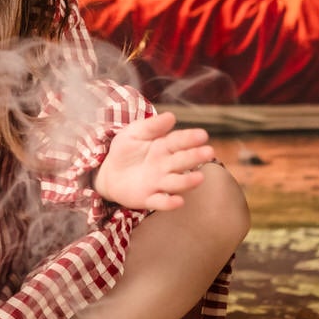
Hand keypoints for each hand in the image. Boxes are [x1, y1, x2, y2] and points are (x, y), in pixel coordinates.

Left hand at [93, 112, 215, 210]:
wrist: (109, 173)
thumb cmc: (125, 150)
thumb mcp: (134, 133)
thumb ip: (151, 126)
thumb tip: (171, 116)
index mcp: (164, 146)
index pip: (179, 141)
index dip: (190, 138)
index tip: (202, 135)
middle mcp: (166, 165)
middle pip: (183, 161)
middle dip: (196, 157)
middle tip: (209, 152)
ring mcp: (159, 183)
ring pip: (176, 182)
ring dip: (188, 181)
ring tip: (199, 177)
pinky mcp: (149, 199)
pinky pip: (161, 201)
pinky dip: (169, 203)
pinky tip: (178, 201)